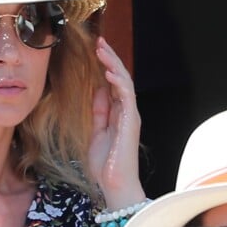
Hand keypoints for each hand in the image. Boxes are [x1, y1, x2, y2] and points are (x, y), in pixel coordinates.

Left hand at [87, 37, 143, 208]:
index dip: (105, 65)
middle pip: (120, 78)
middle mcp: (126, 111)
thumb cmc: (105, 163)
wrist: (114, 185)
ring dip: (113, 65)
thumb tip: (97, 91)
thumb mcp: (96, 133)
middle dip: (109, 59)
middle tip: (99, 42)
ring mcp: (130, 115)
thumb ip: (98, 112)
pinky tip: (108, 72)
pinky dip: (118, 82)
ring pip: (125, 82)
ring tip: (102, 50)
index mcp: (118, 113)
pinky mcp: (131, 121)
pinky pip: (127, 97)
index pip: (113, 83)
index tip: (94, 50)